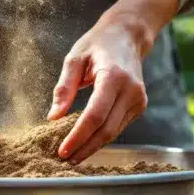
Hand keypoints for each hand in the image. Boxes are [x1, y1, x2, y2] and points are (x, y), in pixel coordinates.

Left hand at [47, 18, 147, 162]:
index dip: (78, 136)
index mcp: (113, 76)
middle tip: (65, 159)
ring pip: (114, 132)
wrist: (127, 35)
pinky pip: (119, 126)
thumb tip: (53, 116)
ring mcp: (138, 99)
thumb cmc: (98, 44)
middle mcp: (130, 90)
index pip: (94, 115)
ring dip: (93, 146)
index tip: (62, 150)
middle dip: (85, 147)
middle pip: (106, 129)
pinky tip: (87, 142)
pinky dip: (102, 136)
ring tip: (74, 155)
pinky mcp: (140, 105)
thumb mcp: (74, 59)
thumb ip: (64, 88)